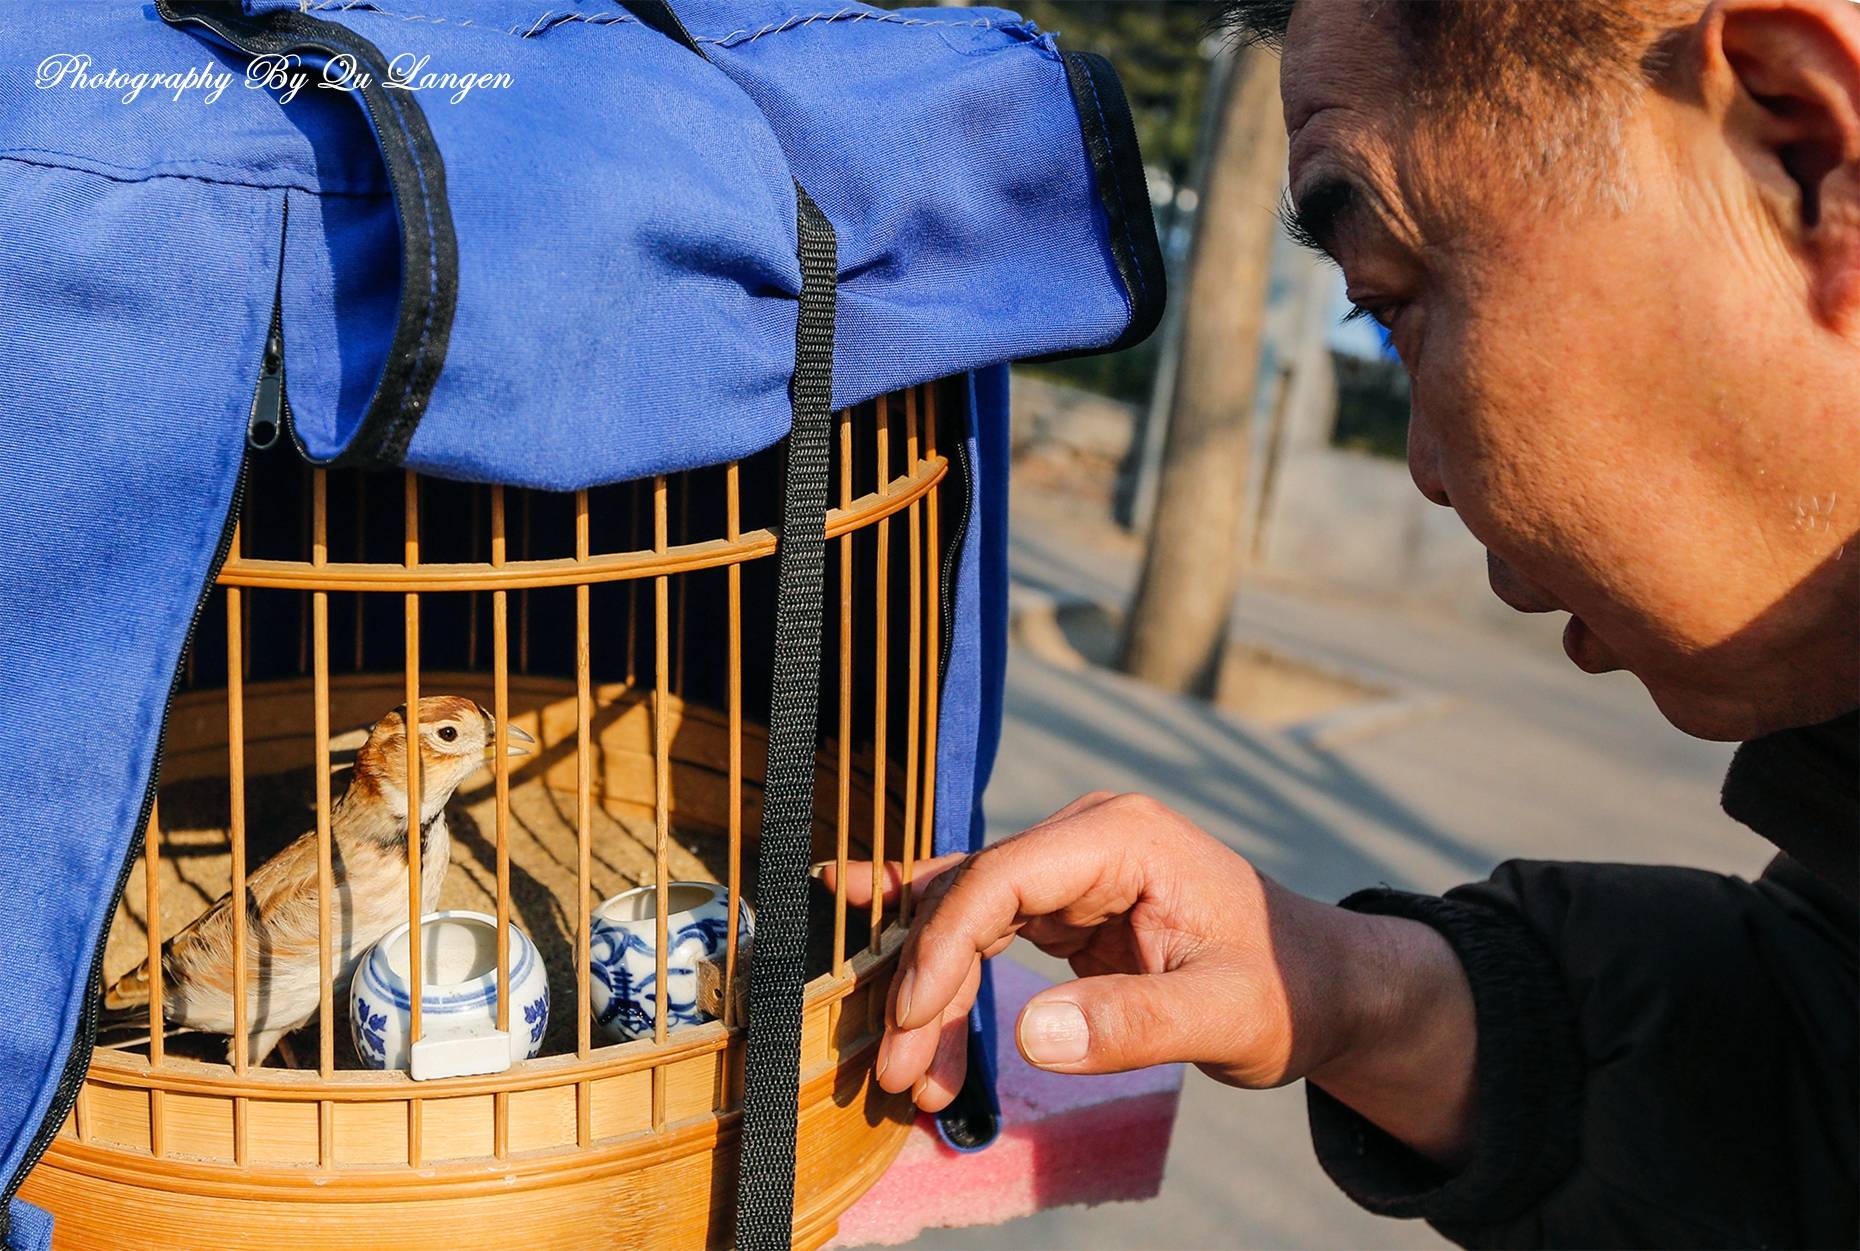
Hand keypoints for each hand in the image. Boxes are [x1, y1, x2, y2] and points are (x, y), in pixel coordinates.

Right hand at [829, 791, 1477, 1163]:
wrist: (1325, 988)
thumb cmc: (1287, 990)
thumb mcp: (1224, 1016)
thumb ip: (1133, 1024)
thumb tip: (1031, 1036)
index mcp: (1121, 837)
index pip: (1002, 877)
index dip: (943, 947)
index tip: (911, 1023)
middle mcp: (1087, 838)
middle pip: (969, 897)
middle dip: (925, 984)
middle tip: (899, 1074)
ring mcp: (1073, 869)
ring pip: (965, 919)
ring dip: (931, 994)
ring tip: (912, 1078)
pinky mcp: (1068, 906)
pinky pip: (986, 935)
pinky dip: (950, 982)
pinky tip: (904, 1006)